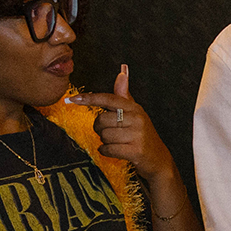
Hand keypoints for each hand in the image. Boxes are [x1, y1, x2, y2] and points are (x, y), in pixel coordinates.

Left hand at [70, 66, 174, 181]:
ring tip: (117, 143)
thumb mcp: (135, 113)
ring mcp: (138, 135)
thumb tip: (122, 70)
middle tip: (110, 133)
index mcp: (134, 108)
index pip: (108, 99)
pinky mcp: (136, 151)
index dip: (89, 99)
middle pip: (102, 120)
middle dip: (100, 128)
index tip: (72, 99)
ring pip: (104, 136)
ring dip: (105, 142)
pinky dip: (106, 151)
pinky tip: (114, 151)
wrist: (159, 160)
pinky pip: (108, 149)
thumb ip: (124, 94)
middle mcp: (137, 119)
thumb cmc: (142, 135)